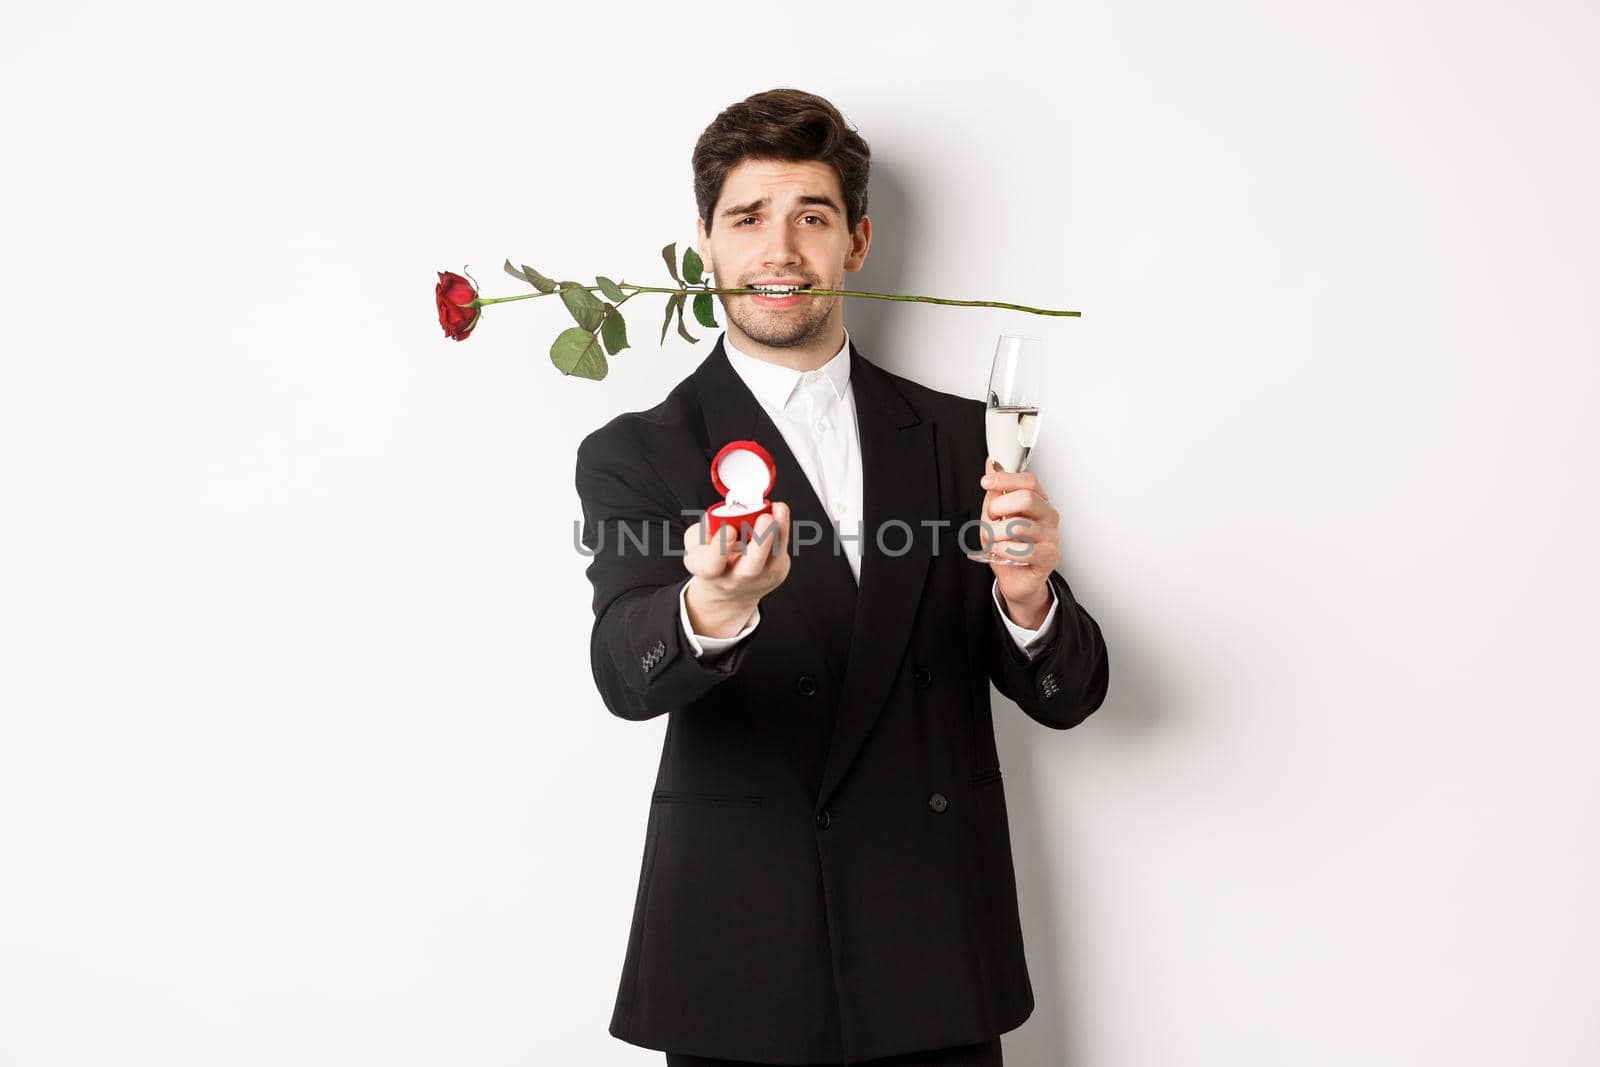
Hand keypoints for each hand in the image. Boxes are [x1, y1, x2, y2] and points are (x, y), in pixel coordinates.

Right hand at [682, 502, 791, 637]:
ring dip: (779, 531)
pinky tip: (780, 513)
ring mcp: (759, 578)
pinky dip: (783, 530)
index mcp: (708, 571)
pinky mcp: (777, 573)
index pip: (712, 564)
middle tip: (765, 518)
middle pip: (751, 568)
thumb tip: (721, 515)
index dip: (720, 547)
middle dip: (760, 541)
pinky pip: (782, 550)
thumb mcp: (695, 545)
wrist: (729, 590)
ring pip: (774, 559)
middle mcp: (735, 579)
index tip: (728, 529)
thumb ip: (703, 530)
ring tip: (779, 509)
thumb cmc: (711, 560)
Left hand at [979, 458, 1059, 627]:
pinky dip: (1004, 550)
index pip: (1028, 481)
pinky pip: (1023, 549)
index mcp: (1038, 502)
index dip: (1005, 479)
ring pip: (1018, 526)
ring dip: (997, 534)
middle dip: (998, 508)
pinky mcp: (1049, 556)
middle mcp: (1048, 516)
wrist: (1016, 580)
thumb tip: (991, 464)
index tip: (986, 482)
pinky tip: (1002, 552)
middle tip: (991, 520)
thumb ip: (995, 493)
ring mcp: (1051, 536)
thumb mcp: (995, 517)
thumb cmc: (1008, 547)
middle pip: (1026, 498)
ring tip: (995, 541)